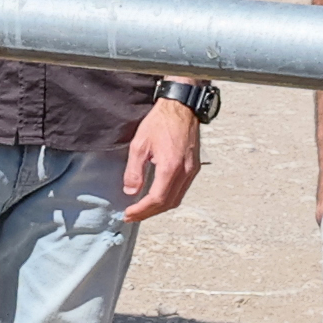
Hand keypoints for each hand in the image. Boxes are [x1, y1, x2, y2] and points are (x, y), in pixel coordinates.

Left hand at [118, 102, 200, 221]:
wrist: (181, 106)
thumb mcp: (139, 145)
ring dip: (159, 207)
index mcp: (171, 167)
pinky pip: (182, 189)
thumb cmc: (161, 121)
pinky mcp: (193, 166)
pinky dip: (168, 197)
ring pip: (177, 198)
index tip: (128, 214)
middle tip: (132, 215)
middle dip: (149, 213)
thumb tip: (130, 191)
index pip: (157, 199)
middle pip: (168, 203)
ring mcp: (192, 169)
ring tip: (142, 209)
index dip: (142, 210)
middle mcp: (185, 171)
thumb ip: (134, 171)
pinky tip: (156, 196)